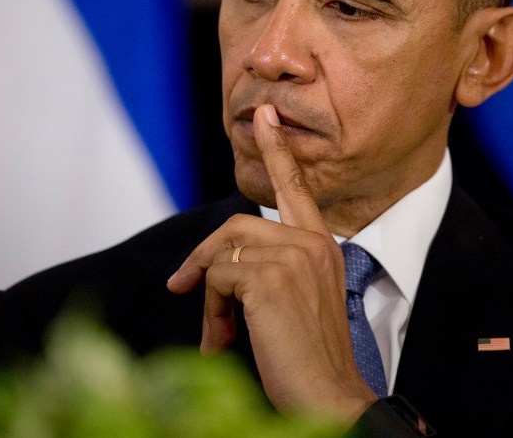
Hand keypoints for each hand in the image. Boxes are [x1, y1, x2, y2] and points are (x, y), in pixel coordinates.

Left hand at [167, 104, 377, 421]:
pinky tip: (225, 340)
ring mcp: (294, 257)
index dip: (277, 150)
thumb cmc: (309, 359)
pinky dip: (211, 312)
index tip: (265, 115)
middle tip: (182, 288)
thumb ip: (268, 273)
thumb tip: (216, 273)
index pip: (296, 187)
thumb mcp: (293, 304)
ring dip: (210, 298)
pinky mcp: (271, 279)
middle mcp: (311, 243)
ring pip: (223, 255)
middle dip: (204, 259)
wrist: (330, 396)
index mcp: (321, 246)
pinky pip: (218, 278)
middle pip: (237, 225)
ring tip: (219, 334)